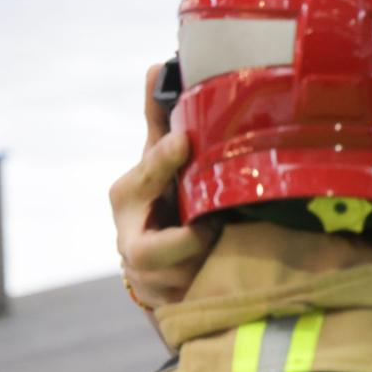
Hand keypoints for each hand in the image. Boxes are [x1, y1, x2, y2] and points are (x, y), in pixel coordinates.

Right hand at [109, 65, 216, 309]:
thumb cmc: (166, 197)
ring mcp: (151, 281)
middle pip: (150, 251)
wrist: (163, 261)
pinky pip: (199, 296)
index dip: (161, 164)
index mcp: (127, 198)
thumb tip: (156, 67)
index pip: (140, 182)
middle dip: (186, 242)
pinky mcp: (172, 304)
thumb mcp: (160, 160)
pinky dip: (222, 282)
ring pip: (181, 278)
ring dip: (210, 263)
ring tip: (235, 246)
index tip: (183, 142)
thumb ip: (159, 119)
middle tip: (218, 226)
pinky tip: (244, 269)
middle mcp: (131, 243)